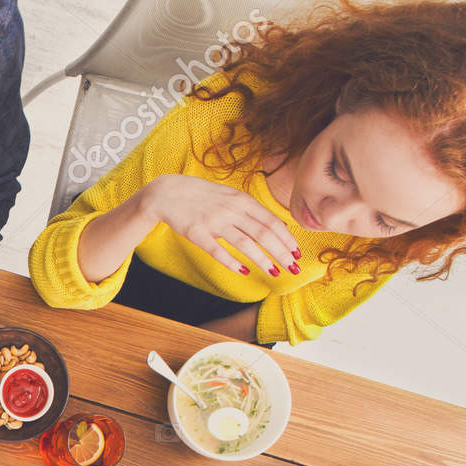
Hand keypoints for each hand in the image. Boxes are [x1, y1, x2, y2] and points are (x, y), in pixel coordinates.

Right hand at [140, 174, 300, 276]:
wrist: (168, 192)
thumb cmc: (202, 196)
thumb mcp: (231, 196)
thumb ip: (252, 210)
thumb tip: (278, 225)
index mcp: (242, 200)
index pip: (272, 221)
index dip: (287, 238)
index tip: (297, 253)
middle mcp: (232, 210)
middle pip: (263, 233)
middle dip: (281, 252)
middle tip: (293, 268)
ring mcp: (214, 221)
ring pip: (245, 243)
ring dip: (262, 259)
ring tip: (274, 272)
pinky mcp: (197, 233)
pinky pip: (218, 251)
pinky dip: (232, 262)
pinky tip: (243, 271)